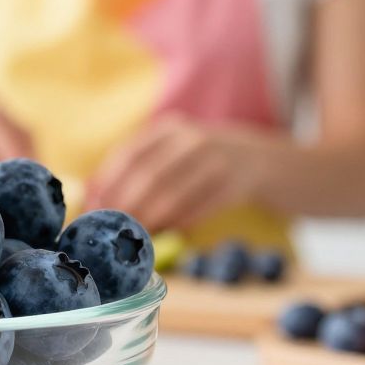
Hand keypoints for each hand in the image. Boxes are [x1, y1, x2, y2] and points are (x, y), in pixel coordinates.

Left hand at [88, 117, 257, 232]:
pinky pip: (201, 207)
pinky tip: (168, 234)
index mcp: (170, 129)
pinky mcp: (238, 183)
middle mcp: (193, 139)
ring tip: (135, 236)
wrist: (270, 162)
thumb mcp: (176, 152)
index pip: (130, 155)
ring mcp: (218, 159)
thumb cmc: (208, 162)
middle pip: (150, 175)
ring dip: (151, 218)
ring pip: (174, 193)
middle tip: (112, 228)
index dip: (109, 182)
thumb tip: (94, 195)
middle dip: (127, 205)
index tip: (94, 207)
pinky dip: (181, 223)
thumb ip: (140, 168)